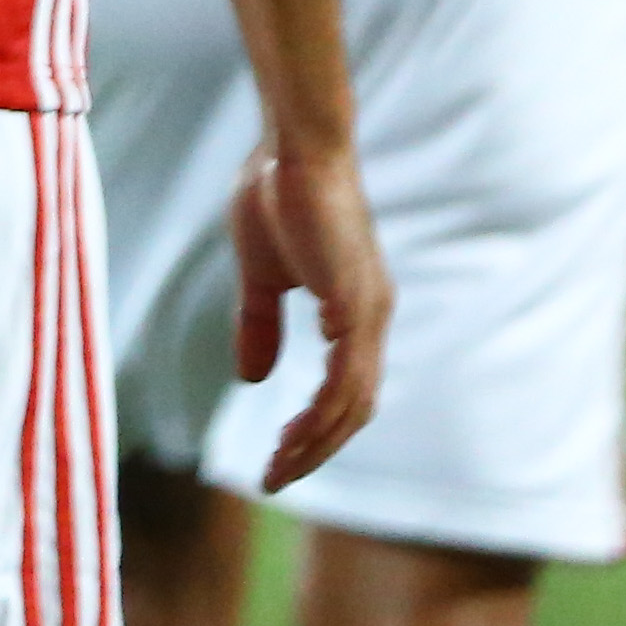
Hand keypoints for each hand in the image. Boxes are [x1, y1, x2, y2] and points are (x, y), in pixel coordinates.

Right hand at [235, 140, 390, 484]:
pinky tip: (294, 431)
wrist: (293, 147)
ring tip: (279, 467)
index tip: (277, 457)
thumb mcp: (260, 275)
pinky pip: (345, 377)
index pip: (343, 392)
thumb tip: (255, 379)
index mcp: (352, 312)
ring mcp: (367, 313)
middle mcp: (370, 320)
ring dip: (316, 442)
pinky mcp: (355, 304)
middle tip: (276, 478)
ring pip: (351, 404)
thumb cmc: (276, 194)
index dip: (312, 430)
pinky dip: (322, 411)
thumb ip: (259, 326)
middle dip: (314, 450)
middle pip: (353, 411)